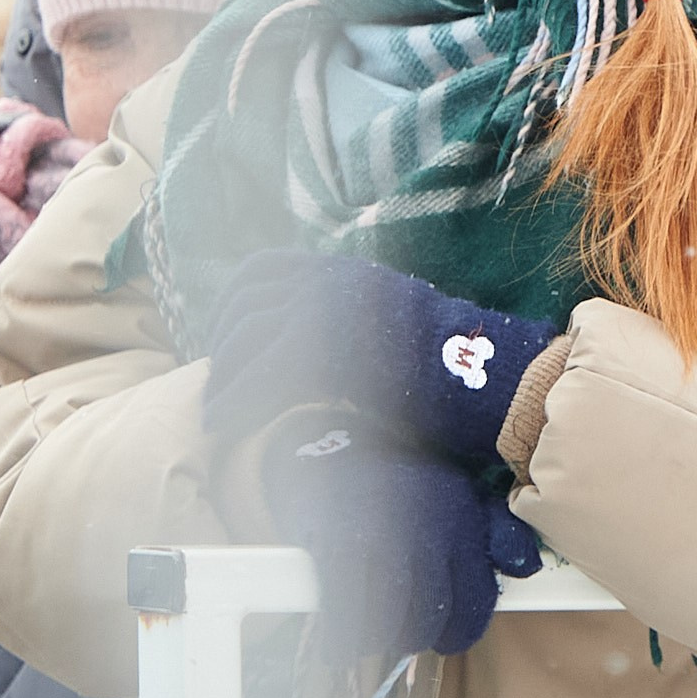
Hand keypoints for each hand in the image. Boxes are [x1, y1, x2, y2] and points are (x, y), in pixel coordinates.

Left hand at [205, 250, 558, 467]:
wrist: (482, 374)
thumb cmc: (441, 362)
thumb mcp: (387, 317)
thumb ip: (345, 316)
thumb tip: (304, 339)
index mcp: (340, 270)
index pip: (261, 270)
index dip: (228, 305)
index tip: (219, 337)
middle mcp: (325, 281)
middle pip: (247, 308)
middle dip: (221, 352)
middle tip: (214, 388)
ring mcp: (322, 311)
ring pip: (246, 342)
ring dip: (222, 382)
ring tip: (215, 416)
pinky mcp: (320, 351)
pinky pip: (259, 378)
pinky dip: (233, 404)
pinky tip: (222, 428)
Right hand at [259, 416, 541, 661]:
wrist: (331, 442)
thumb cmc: (400, 478)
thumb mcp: (455, 492)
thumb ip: (497, 532)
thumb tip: (526, 568)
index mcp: (460, 522)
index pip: (473, 606)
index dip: (457, 631)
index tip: (442, 632)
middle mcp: (425, 534)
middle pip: (428, 625)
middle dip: (414, 634)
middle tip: (400, 623)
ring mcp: (380, 542)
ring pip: (388, 630)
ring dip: (377, 637)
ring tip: (370, 620)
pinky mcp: (335, 549)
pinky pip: (345, 622)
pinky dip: (342, 638)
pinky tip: (341, 630)